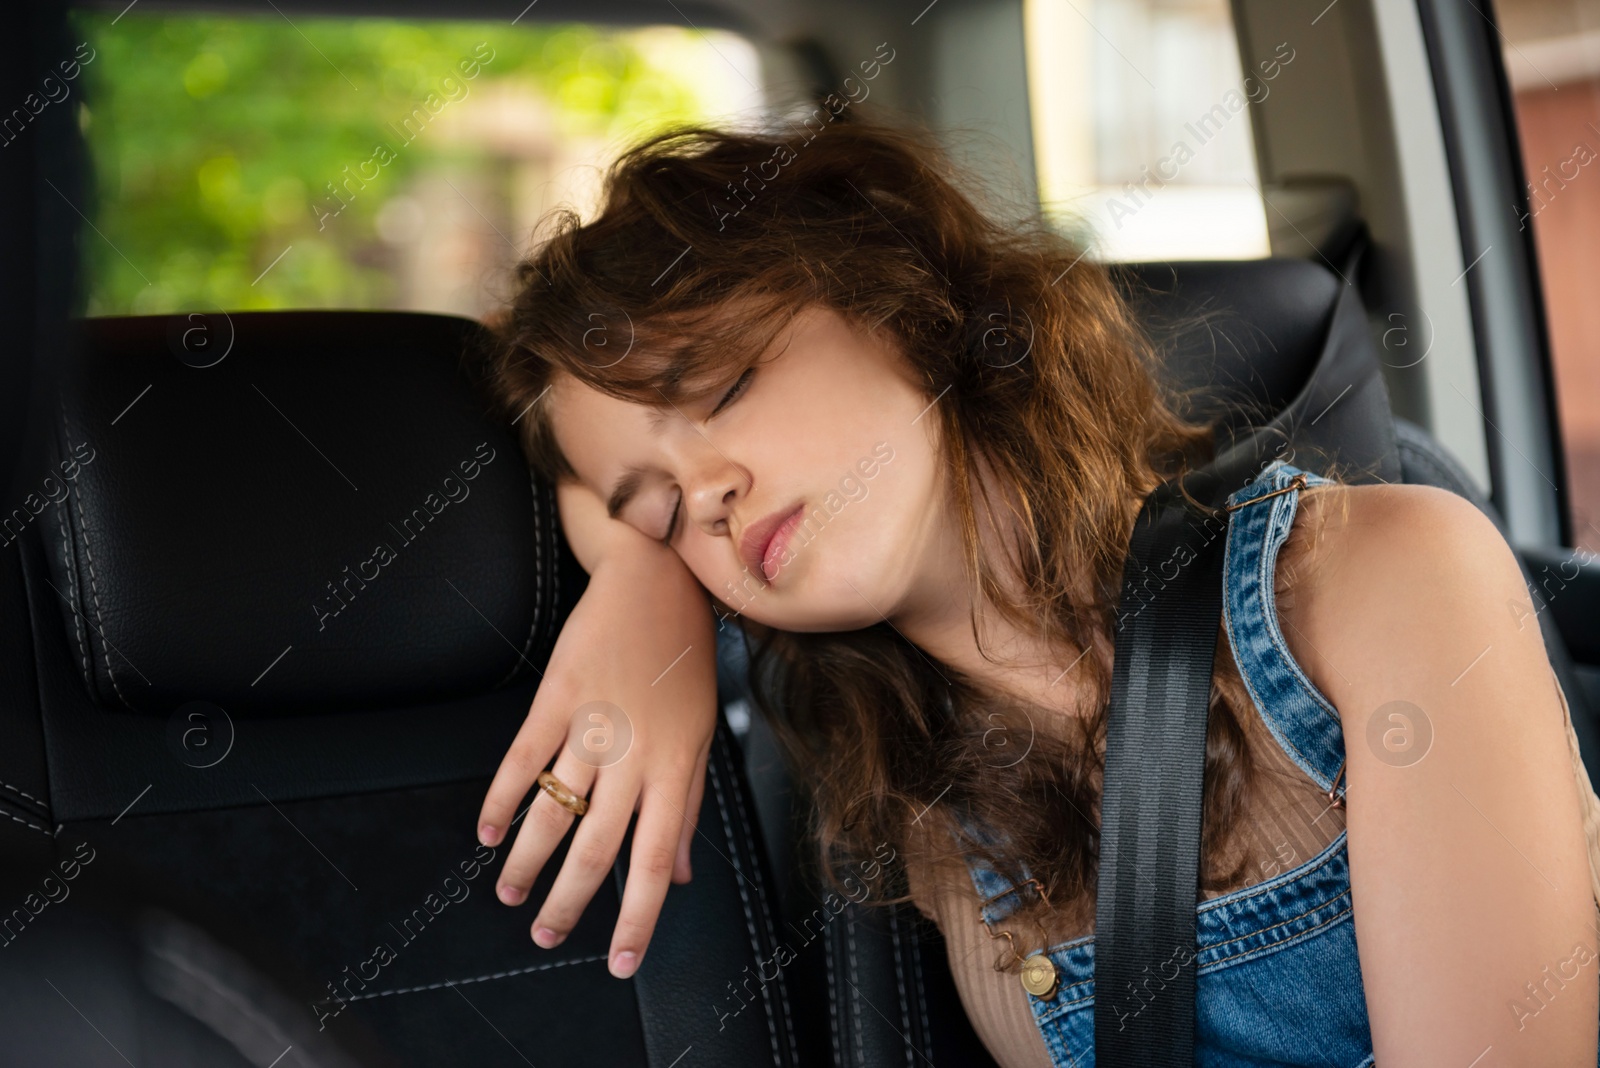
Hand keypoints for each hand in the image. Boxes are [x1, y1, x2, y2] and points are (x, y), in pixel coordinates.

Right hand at [475, 533, 717, 980]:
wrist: (659, 578)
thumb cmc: (684, 658)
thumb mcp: (702, 732)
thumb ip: (689, 805)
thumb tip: (680, 873)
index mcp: (678, 766)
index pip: (657, 860)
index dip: (639, 917)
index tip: (621, 962)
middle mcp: (636, 752)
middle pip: (598, 847)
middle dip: (570, 903)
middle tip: (548, 935)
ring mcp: (594, 723)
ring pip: (555, 811)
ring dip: (529, 861)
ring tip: (511, 894)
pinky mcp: (558, 695)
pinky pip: (524, 759)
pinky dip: (503, 800)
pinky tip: (489, 833)